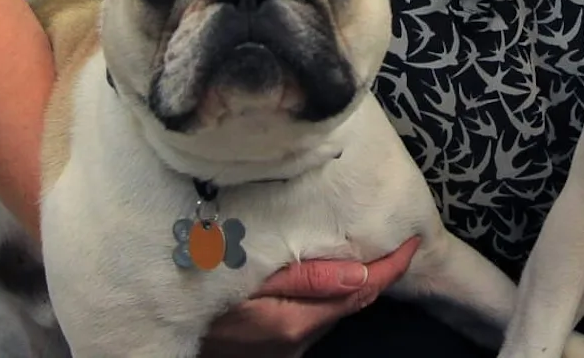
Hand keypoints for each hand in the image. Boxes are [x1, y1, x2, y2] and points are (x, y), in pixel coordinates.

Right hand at [200, 236, 420, 356]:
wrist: (171, 320)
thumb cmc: (206, 287)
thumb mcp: (255, 276)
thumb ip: (308, 276)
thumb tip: (360, 271)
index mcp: (298, 323)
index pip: (363, 292)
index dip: (392, 267)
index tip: (412, 242)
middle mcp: (299, 342)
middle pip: (349, 300)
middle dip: (368, 271)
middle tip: (384, 236)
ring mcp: (288, 350)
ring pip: (330, 309)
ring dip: (340, 283)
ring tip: (345, 247)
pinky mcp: (278, 349)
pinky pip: (309, 318)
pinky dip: (318, 296)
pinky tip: (308, 274)